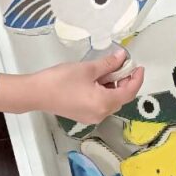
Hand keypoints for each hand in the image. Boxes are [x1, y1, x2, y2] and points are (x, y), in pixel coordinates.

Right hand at [0, 51, 143, 124]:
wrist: (36, 93)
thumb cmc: (61, 80)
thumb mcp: (88, 68)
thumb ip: (108, 64)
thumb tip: (122, 57)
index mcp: (104, 103)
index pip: (129, 92)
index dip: (137, 79)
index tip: (139, 66)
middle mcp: (101, 114)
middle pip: (121, 98)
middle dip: (125, 82)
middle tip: (124, 65)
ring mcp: (91, 117)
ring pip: (111, 101)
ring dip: (114, 87)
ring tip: (110, 70)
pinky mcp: (83, 115)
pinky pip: (101, 104)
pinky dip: (104, 92)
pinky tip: (98, 80)